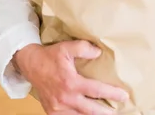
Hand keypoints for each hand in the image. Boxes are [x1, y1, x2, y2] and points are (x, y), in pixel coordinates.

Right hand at [13, 40, 128, 114]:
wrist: (30, 64)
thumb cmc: (50, 56)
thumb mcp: (66, 47)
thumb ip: (83, 48)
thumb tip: (98, 53)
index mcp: (70, 83)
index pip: (96, 91)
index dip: (112, 94)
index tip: (124, 96)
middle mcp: (65, 98)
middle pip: (91, 110)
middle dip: (106, 112)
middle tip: (118, 111)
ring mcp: (58, 107)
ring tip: (105, 113)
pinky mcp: (52, 111)